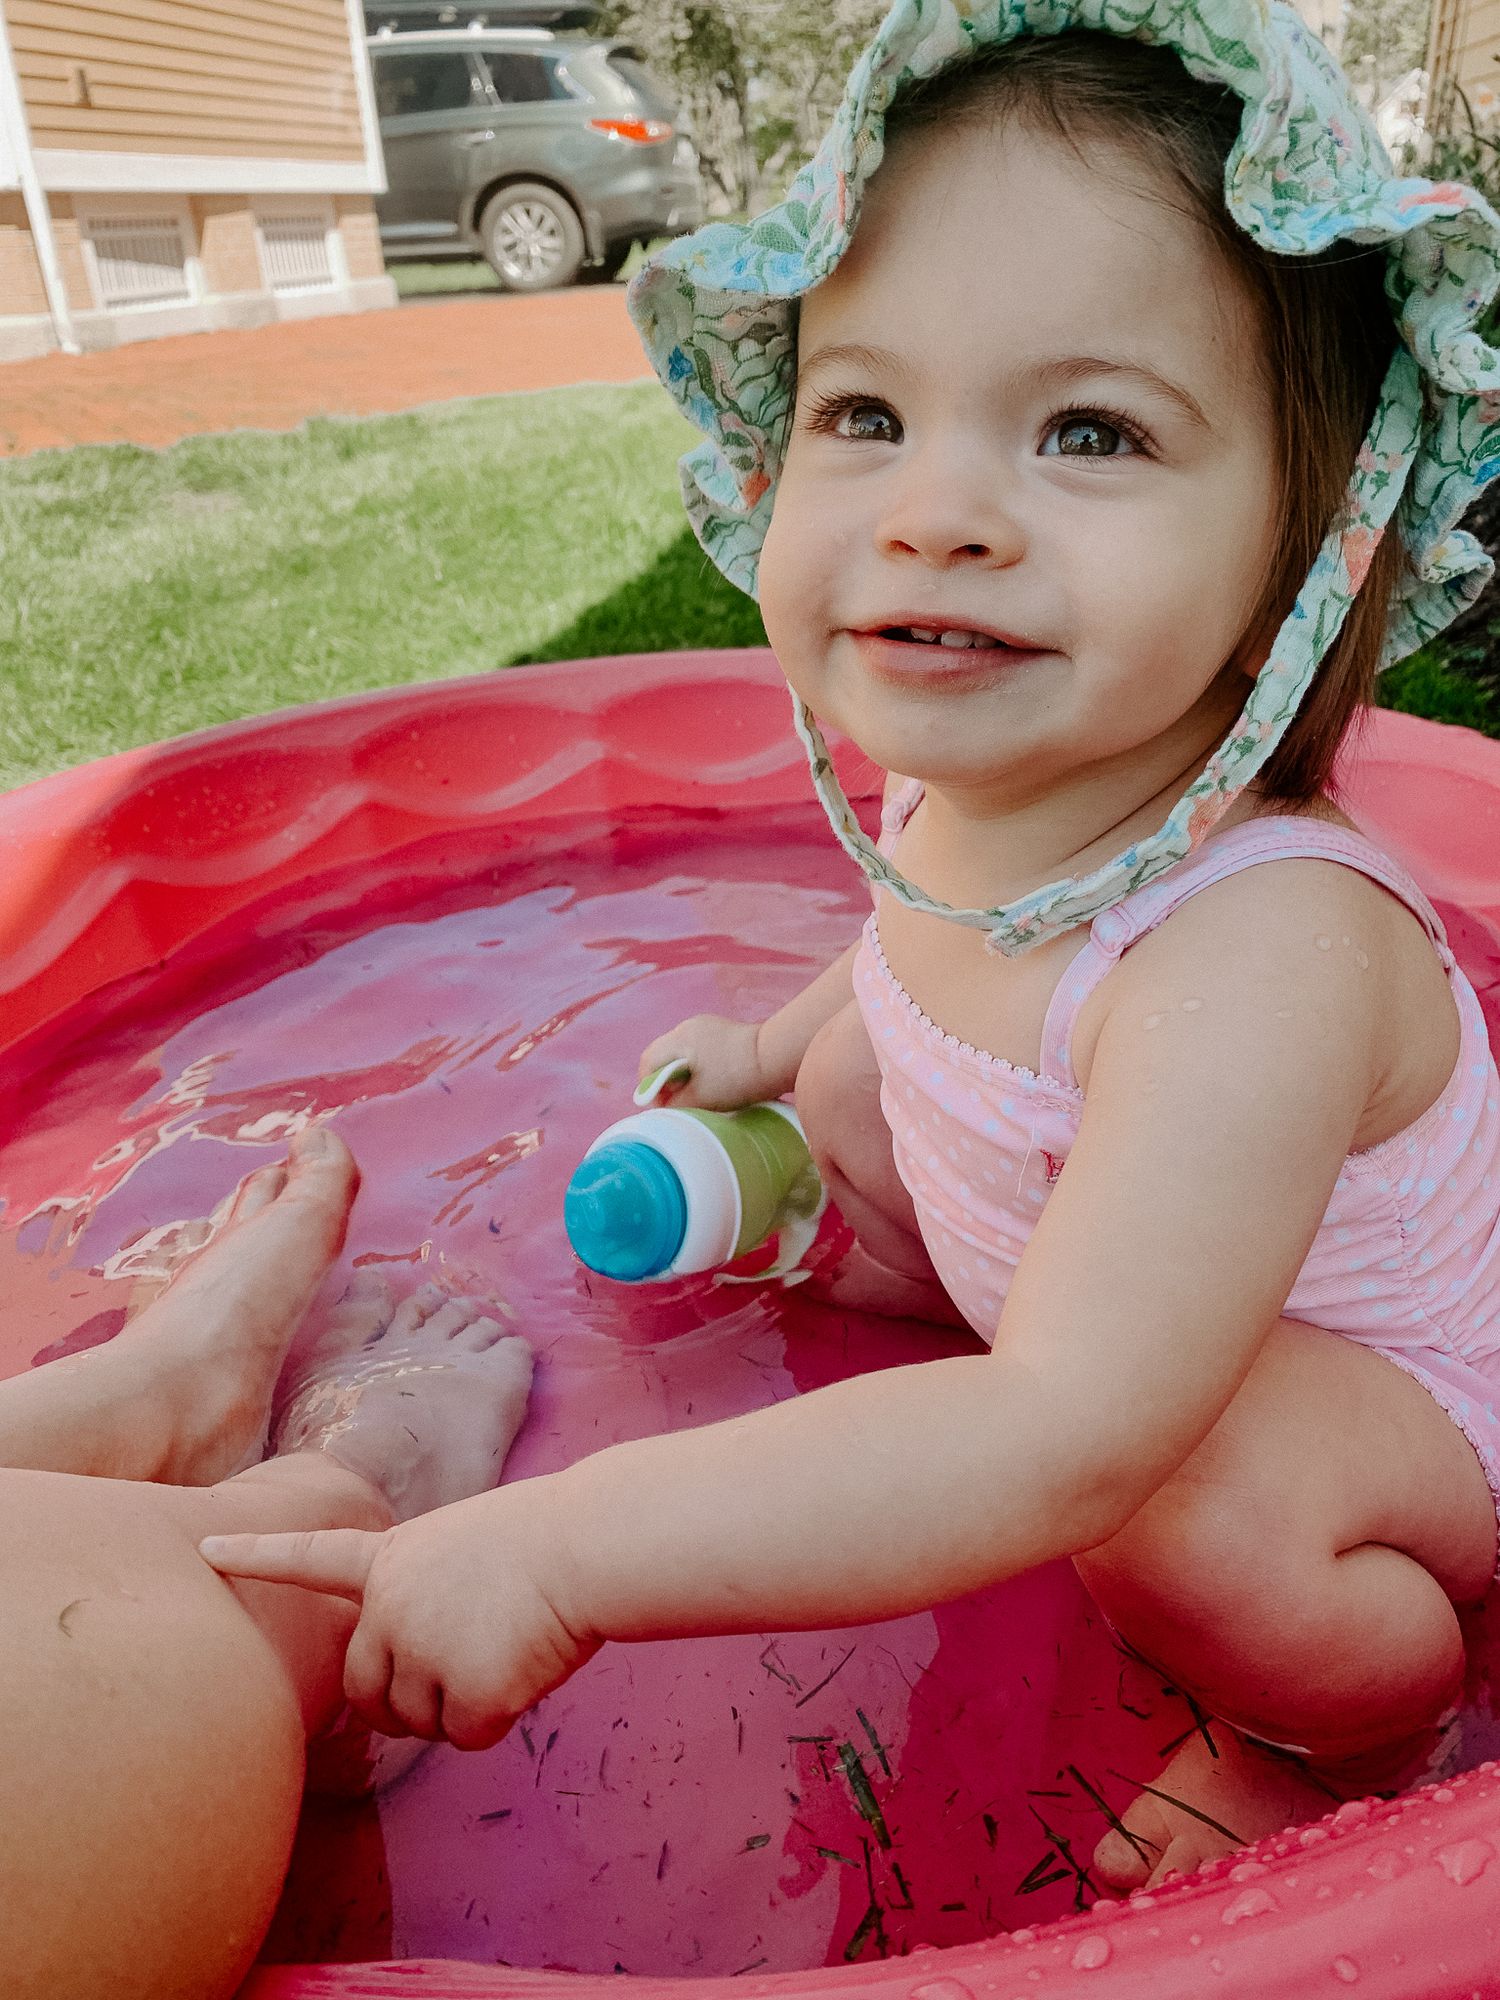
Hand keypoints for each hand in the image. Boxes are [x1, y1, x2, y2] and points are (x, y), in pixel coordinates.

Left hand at [200, 1488, 595, 1748]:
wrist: (586, 1547)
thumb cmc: (543, 1539)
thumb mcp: (460, 1546)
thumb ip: (422, 1595)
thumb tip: (428, 1674)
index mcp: (392, 1559)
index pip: (313, 1557)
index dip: (259, 1557)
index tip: (208, 1552)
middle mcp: (390, 1605)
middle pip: (366, 1691)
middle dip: (401, 1705)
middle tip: (458, 1678)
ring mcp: (421, 1650)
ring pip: (418, 1721)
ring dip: (459, 1706)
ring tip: (507, 1647)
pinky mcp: (465, 1692)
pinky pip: (468, 1736)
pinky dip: (499, 1716)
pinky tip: (525, 1666)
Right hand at [638, 1014, 769, 1109]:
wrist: (776, 1058)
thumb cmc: (736, 1078)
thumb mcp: (701, 1098)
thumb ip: (675, 1104)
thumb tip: (664, 1106)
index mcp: (679, 1038)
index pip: (649, 1061)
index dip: (649, 1087)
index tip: (664, 1106)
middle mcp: (688, 1026)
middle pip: (664, 1055)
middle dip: (665, 1080)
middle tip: (678, 1102)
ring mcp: (707, 1025)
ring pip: (682, 1052)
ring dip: (682, 1073)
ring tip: (697, 1093)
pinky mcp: (723, 1030)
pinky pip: (698, 1049)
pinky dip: (697, 1065)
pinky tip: (712, 1080)